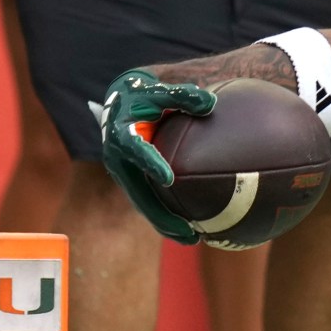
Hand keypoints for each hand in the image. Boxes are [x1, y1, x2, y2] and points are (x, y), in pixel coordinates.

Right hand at [96, 69, 214, 243]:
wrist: (121, 103)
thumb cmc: (146, 95)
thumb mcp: (160, 90)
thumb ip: (183, 95)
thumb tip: (210, 102)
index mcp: (122, 135)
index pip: (135, 150)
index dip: (150, 162)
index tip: (168, 178)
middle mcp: (119, 160)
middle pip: (139, 194)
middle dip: (161, 215)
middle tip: (188, 232)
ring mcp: (125, 174)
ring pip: (144, 205)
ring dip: (166, 224)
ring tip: (194, 240)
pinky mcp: (133, 182)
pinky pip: (151, 202)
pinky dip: (168, 217)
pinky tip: (194, 229)